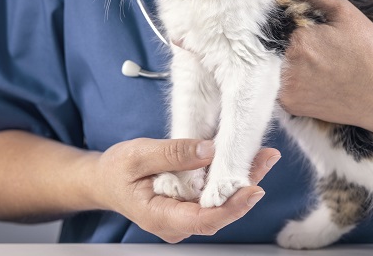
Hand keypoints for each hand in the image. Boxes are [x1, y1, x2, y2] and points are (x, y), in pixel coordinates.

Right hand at [90, 138, 279, 242]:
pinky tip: (247, 160)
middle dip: (246, 186)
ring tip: (265, 156)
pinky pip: (215, 194)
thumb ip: (172, 154)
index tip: (253, 188)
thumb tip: (208, 150)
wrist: (105, 180)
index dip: (232, 207)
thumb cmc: (116, 170)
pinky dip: (231, 176)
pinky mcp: (191, 204)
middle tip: (267, 159)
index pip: (203, 220)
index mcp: (160, 217)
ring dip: (243, 179)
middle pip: (219, 211)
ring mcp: (186, 216)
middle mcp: (178, 223)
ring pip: (221, 202)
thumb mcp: (137, 155)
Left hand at [279, 0, 372, 134]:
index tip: (310, 34)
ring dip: (283, 63)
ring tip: (315, 66)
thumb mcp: (344, 13)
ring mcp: (287, 89)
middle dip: (286, 44)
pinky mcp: (290, 106)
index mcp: (298, 39)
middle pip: (273, 46)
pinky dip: (287, 82)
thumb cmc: (369, 51)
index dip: (291, 26)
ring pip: (272, 67)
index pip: (278, 24)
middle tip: (317, 52)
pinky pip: (276, 88)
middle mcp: (287, 65)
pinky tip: (310, 80)